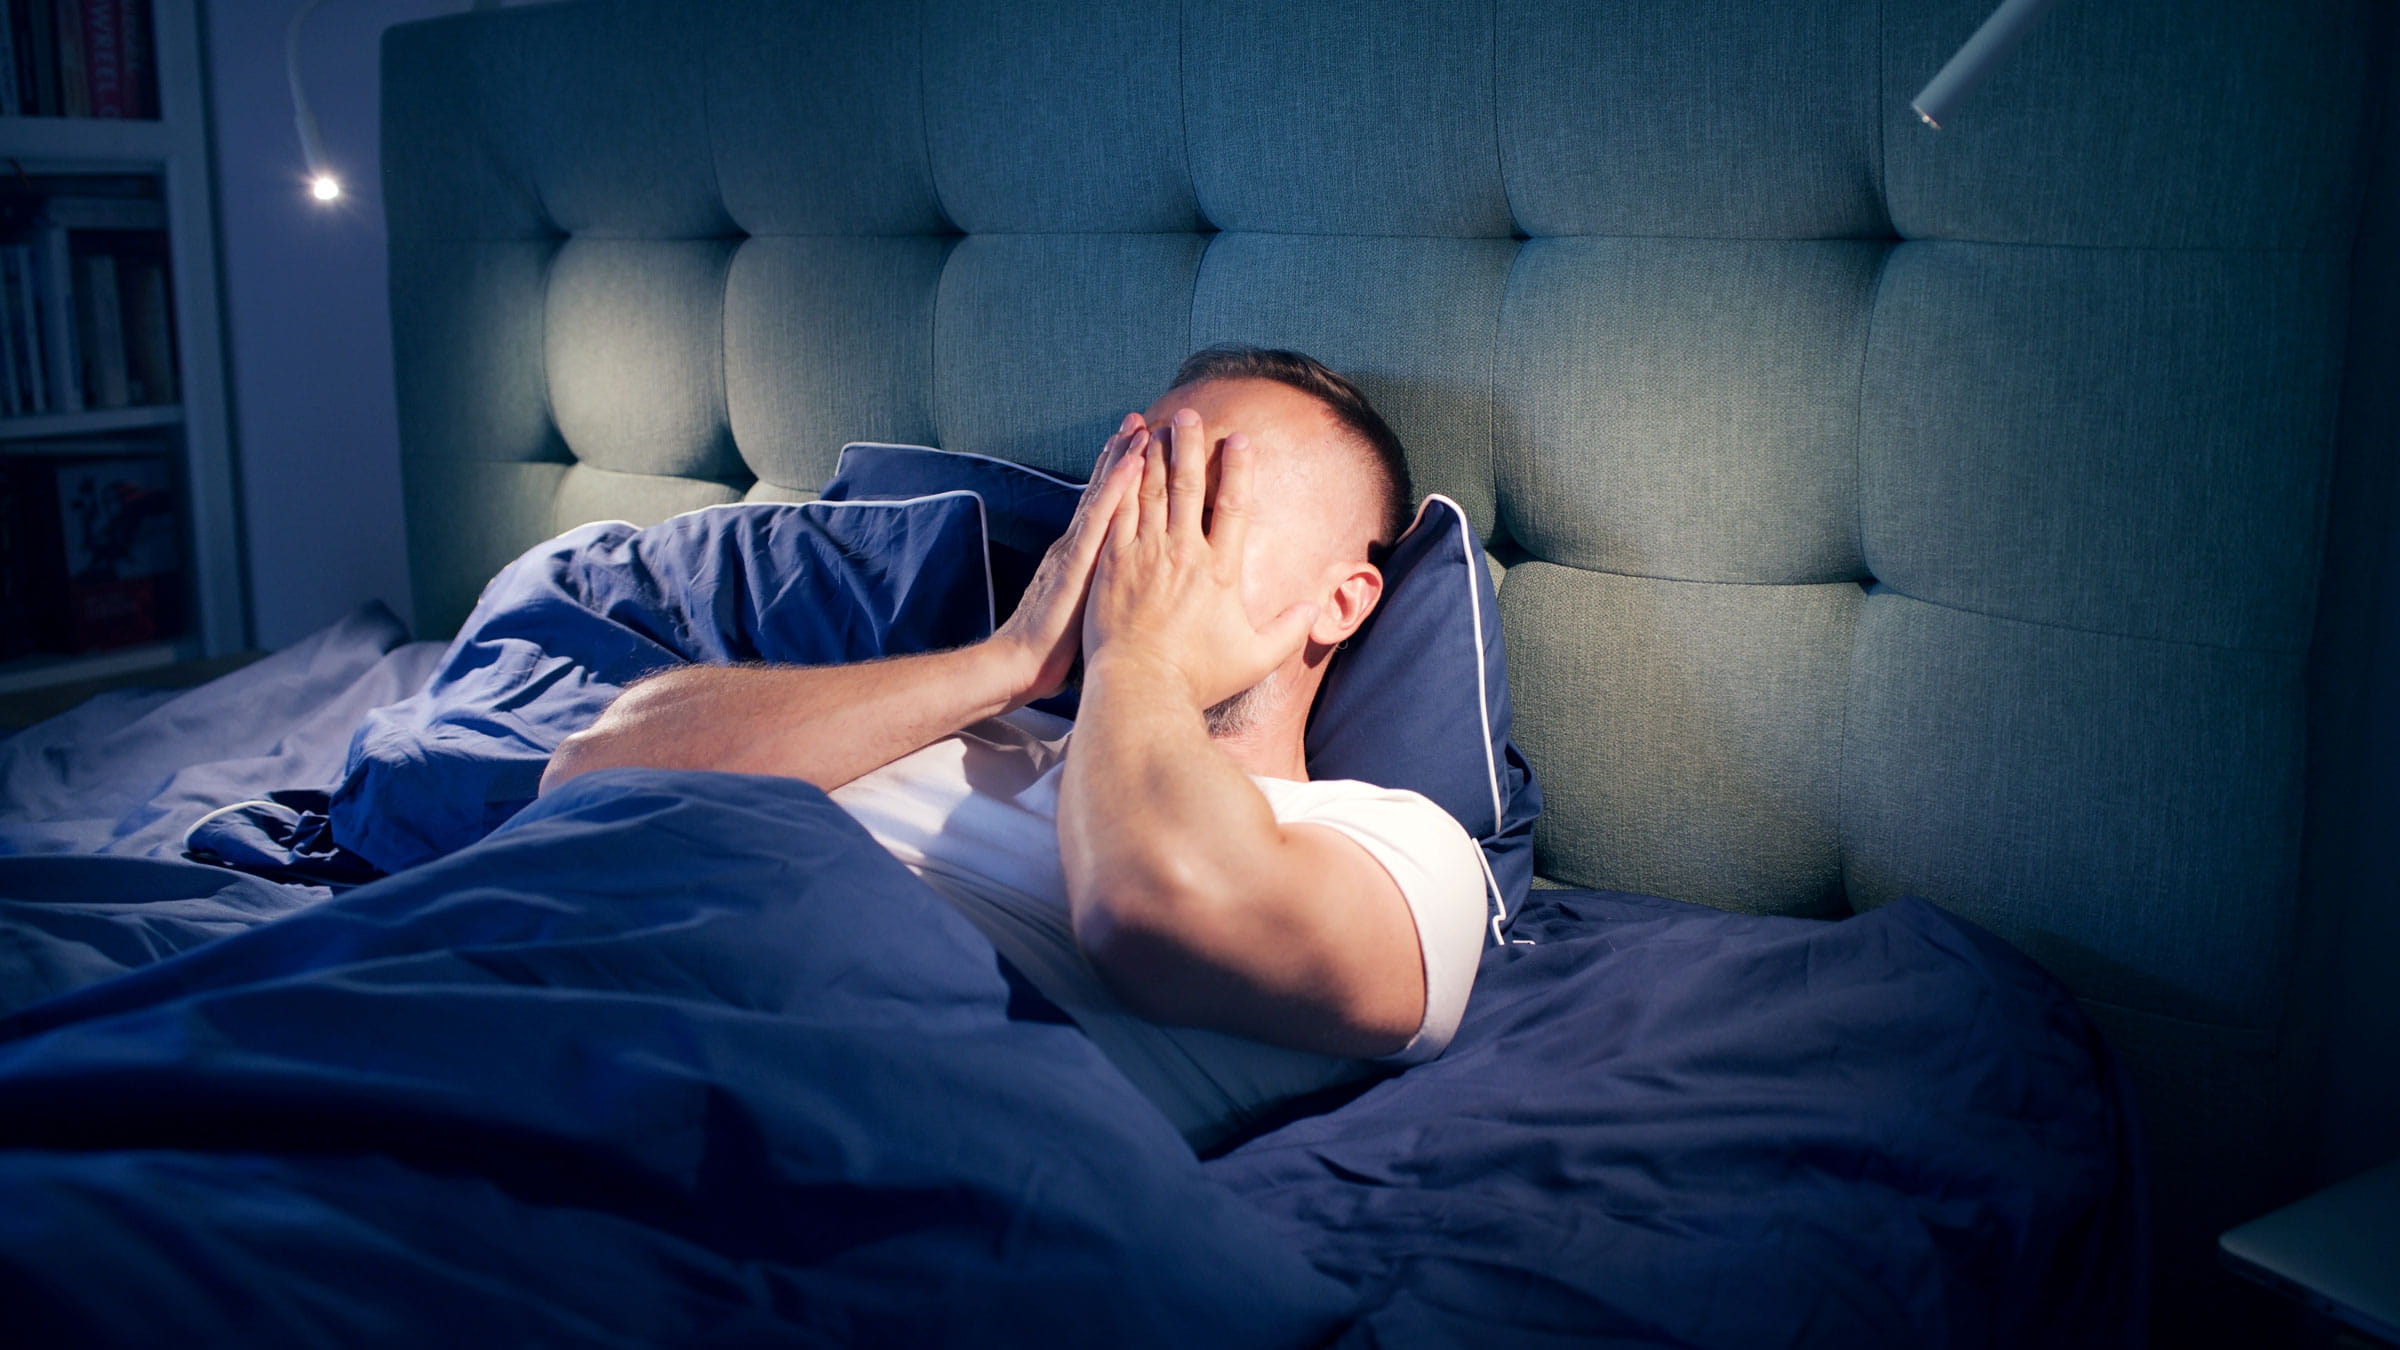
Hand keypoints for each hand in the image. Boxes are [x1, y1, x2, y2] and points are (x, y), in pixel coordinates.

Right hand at [991, 413, 1148, 701]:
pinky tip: (1131, 463)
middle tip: (1140, 420)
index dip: (1118, 477)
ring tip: (1137, 427)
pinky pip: (1101, 518)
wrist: (1016, 666)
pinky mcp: (1075, 562)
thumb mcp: (1082, 617)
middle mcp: (1077, 546)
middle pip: (1103, 492)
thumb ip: (1097, 597)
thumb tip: (1122, 595)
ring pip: (1103, 495)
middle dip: (1120, 455)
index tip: (1138, 447)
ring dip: (1120, 459)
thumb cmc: (1050, 654)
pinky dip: (1116, 487)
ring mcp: (1075, 550)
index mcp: (1080, 558)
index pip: (1105, 510)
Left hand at [1081, 406, 1316, 710]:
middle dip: (1191, 446)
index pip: (1234, 507)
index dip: (1239, 469)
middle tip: (1191, 414)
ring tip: (1159, 425)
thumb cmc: (1197, 679)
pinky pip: (1119, 511)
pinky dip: (1123, 481)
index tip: (1240, 439)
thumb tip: (1314, 608)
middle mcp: (1184, 554)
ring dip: (1157, 455)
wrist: (1140, 690)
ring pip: (1152, 492)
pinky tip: (1124, 460)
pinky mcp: (1113, 563)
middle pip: (1189, 486)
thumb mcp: (1255, 659)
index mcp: (1221, 571)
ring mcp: (1146, 555)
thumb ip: (1287, 630)